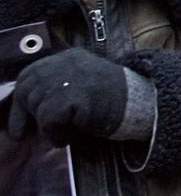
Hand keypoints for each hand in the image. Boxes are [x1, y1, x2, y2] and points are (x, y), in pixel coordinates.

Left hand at [8, 48, 127, 144]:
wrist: (144, 104)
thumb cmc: (116, 102)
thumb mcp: (86, 83)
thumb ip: (61, 85)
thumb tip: (30, 106)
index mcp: (70, 58)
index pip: (31, 74)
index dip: (21, 99)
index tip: (21, 121)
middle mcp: (67, 63)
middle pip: (28, 88)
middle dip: (25, 113)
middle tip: (28, 133)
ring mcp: (70, 78)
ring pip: (37, 107)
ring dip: (47, 126)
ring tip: (66, 132)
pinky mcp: (73, 96)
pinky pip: (49, 121)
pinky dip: (56, 134)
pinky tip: (71, 137)